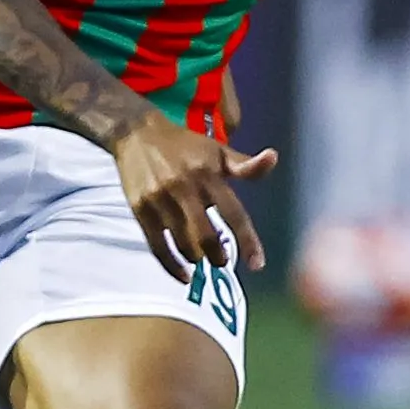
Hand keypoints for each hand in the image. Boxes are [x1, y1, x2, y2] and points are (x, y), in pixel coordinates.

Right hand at [110, 116, 281, 280]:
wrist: (136, 133)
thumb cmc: (184, 146)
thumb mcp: (217, 151)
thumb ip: (245, 165)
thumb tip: (273, 158)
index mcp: (208, 174)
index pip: (234, 213)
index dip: (248, 241)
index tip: (258, 265)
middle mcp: (185, 187)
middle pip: (206, 235)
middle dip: (218, 255)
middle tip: (223, 261)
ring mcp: (160, 199)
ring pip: (182, 243)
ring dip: (196, 258)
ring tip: (202, 259)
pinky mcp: (140, 209)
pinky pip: (157, 246)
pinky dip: (172, 266)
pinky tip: (183, 275)